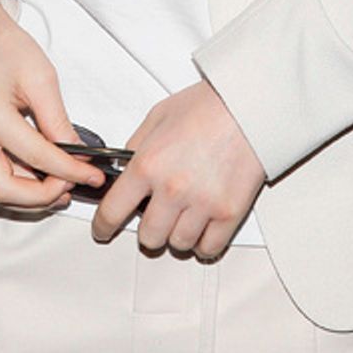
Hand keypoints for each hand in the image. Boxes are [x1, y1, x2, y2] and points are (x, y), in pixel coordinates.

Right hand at [0, 0, 105, 209]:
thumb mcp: (40, 76)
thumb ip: (58, 120)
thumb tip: (76, 153)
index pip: (37, 157)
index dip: (70, 171)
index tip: (92, 176)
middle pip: (3, 191)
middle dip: (41, 198)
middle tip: (71, 187)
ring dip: (27, 197)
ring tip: (58, 186)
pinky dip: (13, 184)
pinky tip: (36, 176)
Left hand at [91, 80, 266, 258]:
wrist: (249, 105)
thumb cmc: (207, 106)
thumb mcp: (158, 117)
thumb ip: (136, 147)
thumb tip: (122, 170)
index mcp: (149, 164)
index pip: (113, 211)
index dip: (104, 226)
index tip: (103, 230)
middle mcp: (173, 189)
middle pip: (148, 238)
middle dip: (148, 228)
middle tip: (156, 216)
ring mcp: (202, 204)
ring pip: (178, 244)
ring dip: (177, 234)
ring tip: (183, 215)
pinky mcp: (229, 213)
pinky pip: (208, 248)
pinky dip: (203, 242)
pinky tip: (202, 226)